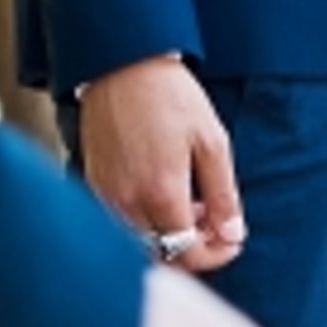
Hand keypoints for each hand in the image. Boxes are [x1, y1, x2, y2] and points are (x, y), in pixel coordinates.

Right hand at [75, 56, 242, 272]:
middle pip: (160, 257)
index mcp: (160, 194)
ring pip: (138, 244)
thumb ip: (223, 196)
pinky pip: (120, 224)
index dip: (216, 255)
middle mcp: (125, 204)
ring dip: (169, 237)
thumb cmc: (172, 99)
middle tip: (213, 219)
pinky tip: (164, 193)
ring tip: (192, 202)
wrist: (123, 68)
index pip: (187, 255)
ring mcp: (104, 198)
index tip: (232, 241)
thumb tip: (233, 236)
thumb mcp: (212, 143)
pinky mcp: (93, 187)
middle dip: (193, 248)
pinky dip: (146, 223)